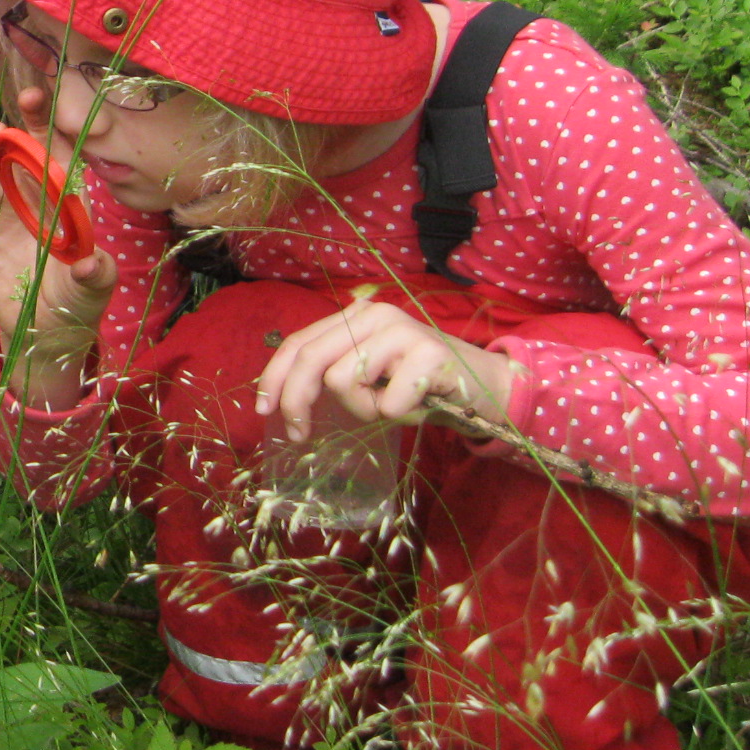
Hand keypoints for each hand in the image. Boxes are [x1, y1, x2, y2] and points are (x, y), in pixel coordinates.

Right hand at [0, 114, 116, 408]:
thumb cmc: (78, 298)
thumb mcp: (93, 288)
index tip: (30, 96)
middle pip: (10, 147)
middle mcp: (27, 191)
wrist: (44, 328)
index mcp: (61, 194)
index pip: (53, 147)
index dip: (41, 120)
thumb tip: (90, 263)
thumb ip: (95, 273)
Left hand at [256, 291, 518, 441]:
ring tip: (392, 406)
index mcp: (354, 317)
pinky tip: (419, 404)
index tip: (263, 409)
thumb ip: (334, 371)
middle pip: (312, 359)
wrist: (486, 387)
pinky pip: (388, 402)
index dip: (274, 376)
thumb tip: (282, 397)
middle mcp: (374, 315)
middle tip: (299, 434)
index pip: (299, 341)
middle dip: (296, 401)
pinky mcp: (429, 354)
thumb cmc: (420, 386)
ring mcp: (402, 331)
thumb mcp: (370, 374)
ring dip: (364, 409)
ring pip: (345, 381)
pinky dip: (398, 414)